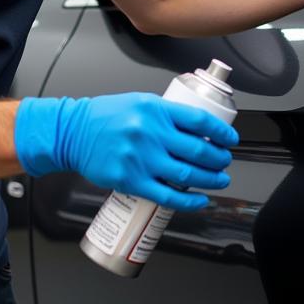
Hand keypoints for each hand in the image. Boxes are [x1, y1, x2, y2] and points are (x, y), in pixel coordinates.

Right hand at [14, 93, 239, 210]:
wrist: (73, 133)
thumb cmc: (107, 117)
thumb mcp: (140, 102)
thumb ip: (167, 114)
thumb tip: (199, 128)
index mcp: (155, 109)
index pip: (199, 120)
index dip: (221, 132)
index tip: (231, 139)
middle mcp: (149, 133)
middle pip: (198, 150)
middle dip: (219, 159)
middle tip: (225, 161)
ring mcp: (141, 159)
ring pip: (188, 174)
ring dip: (211, 179)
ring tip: (219, 179)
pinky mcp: (131, 181)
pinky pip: (167, 195)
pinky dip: (189, 201)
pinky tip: (201, 200)